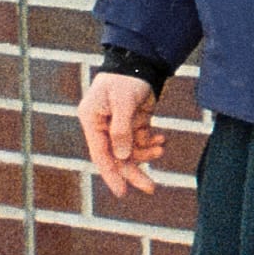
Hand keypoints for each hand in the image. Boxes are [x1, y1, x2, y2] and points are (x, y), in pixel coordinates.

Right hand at [78, 71, 165, 197]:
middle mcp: (102, 126)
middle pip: (116, 158)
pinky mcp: (132, 123)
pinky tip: (161, 139)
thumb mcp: (123, 102)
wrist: (140, 61)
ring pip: (130, 151)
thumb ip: (122, 130)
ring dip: (147, 154)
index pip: (100, 154)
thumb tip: (122, 157)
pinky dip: (151, 143)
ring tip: (161, 147)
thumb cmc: (127, 78)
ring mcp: (117, 125)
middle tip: (151, 188)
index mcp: (92, 120)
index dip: (111, 175)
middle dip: (134, 172)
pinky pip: (140, 141)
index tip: (122, 192)